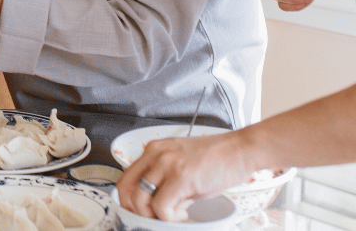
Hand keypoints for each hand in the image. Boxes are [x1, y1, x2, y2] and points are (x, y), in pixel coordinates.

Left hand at [117, 133, 253, 220]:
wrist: (241, 150)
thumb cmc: (217, 158)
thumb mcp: (181, 163)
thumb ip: (164, 179)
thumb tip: (156, 203)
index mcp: (153, 150)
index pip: (126, 177)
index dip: (128, 199)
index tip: (138, 210)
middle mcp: (155, 154)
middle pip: (126, 188)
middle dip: (136, 209)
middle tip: (153, 216)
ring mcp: (167, 165)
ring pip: (141, 200)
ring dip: (154, 215)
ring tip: (174, 214)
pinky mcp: (181, 178)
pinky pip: (162, 207)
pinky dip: (170, 217)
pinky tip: (184, 212)